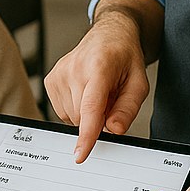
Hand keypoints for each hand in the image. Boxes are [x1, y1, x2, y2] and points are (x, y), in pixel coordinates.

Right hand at [45, 11, 149, 160]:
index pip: (90, 107)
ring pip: (72, 117)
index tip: (80, 154)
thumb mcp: (139, 83)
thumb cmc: (124, 58)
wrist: (108, 35)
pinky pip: (63, 111)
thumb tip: (114, 130)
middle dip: (98, 118)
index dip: (87, 135)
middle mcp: (74, 69)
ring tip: (97, 91)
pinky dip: (76, 108)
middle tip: (109, 98)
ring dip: (86, 113)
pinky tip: (84, 92)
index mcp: (99, 67)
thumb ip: (127, 109)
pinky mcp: (50, 80)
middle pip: (82, 118)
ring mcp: (59, 74)